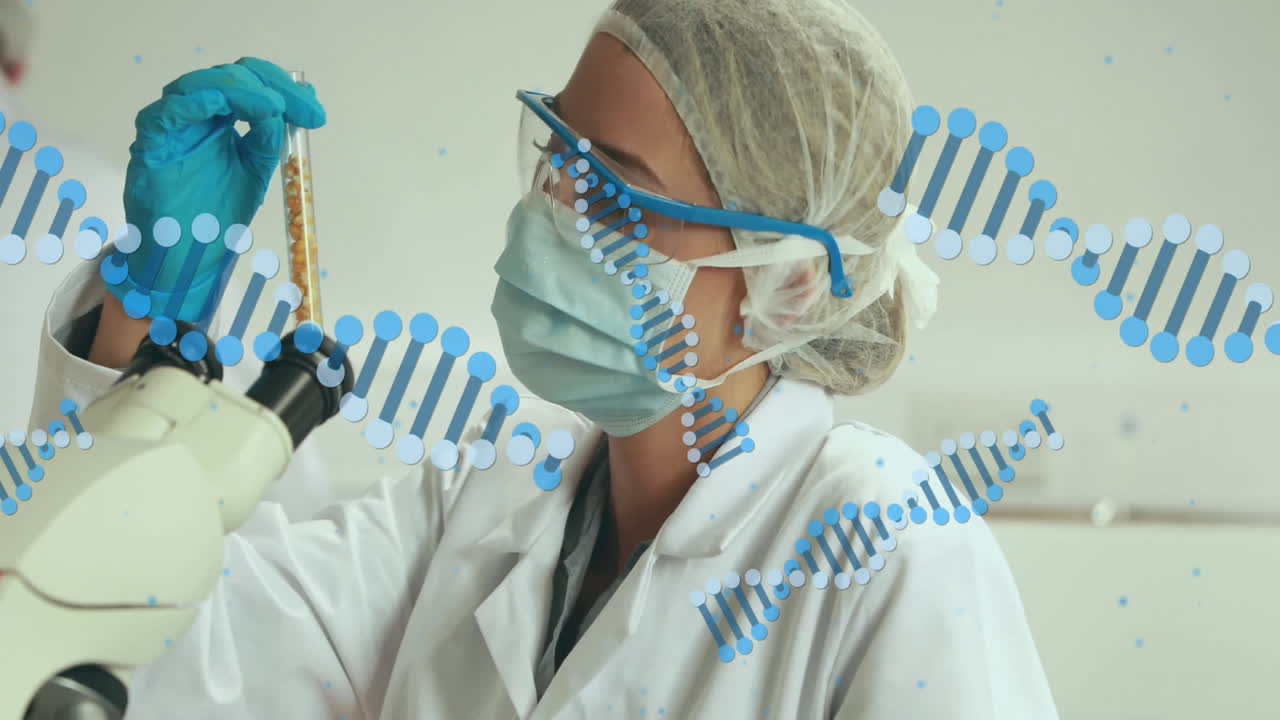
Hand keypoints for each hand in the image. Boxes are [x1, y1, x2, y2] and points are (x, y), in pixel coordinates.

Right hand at [108, 57, 324, 321]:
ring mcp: (169, 130)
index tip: (315, 113)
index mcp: (218, 121)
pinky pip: (165, 114)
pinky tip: (221, 105)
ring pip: (195, 86)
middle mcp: (192, 118)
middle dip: (268, 86)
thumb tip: (291, 109)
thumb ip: (267, 141)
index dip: (282, 89)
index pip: (247, 84)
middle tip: (302, 110)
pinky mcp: (149, 147)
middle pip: (225, 77)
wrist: (186, 259)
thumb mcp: (254, 173)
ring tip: (272, 105)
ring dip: (237, 90)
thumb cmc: (214, 219)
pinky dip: (193, 104)